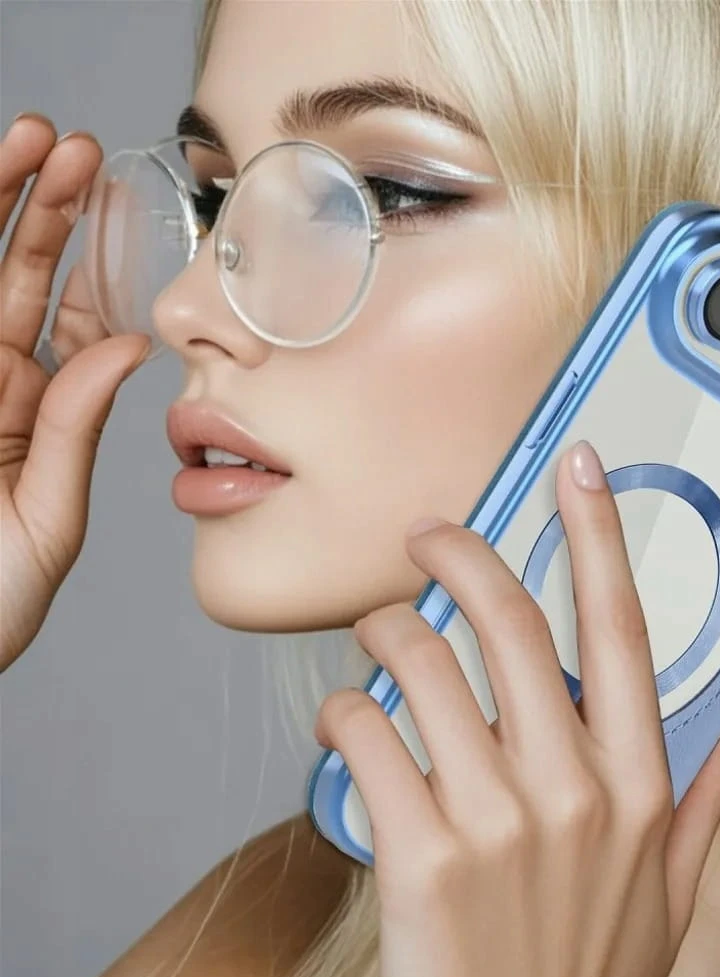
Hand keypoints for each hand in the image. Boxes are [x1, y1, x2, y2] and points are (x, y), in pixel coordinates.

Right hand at [0, 114, 149, 671]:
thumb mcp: (46, 517)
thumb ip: (77, 429)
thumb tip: (131, 348)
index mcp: (34, 413)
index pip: (69, 321)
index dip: (91, 262)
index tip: (119, 206)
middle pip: (13, 278)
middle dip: (41, 211)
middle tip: (73, 146)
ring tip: (25, 140)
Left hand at [315, 440, 719, 976]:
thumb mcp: (671, 893)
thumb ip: (701, 798)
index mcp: (638, 785)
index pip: (622, 629)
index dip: (600, 535)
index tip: (579, 469)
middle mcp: (573, 790)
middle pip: (510, 623)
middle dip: (457, 552)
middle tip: (428, 537)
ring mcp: (495, 822)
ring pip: (422, 663)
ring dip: (386, 629)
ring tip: (380, 637)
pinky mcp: (417, 856)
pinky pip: (364, 734)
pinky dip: (344, 710)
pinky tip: (348, 723)